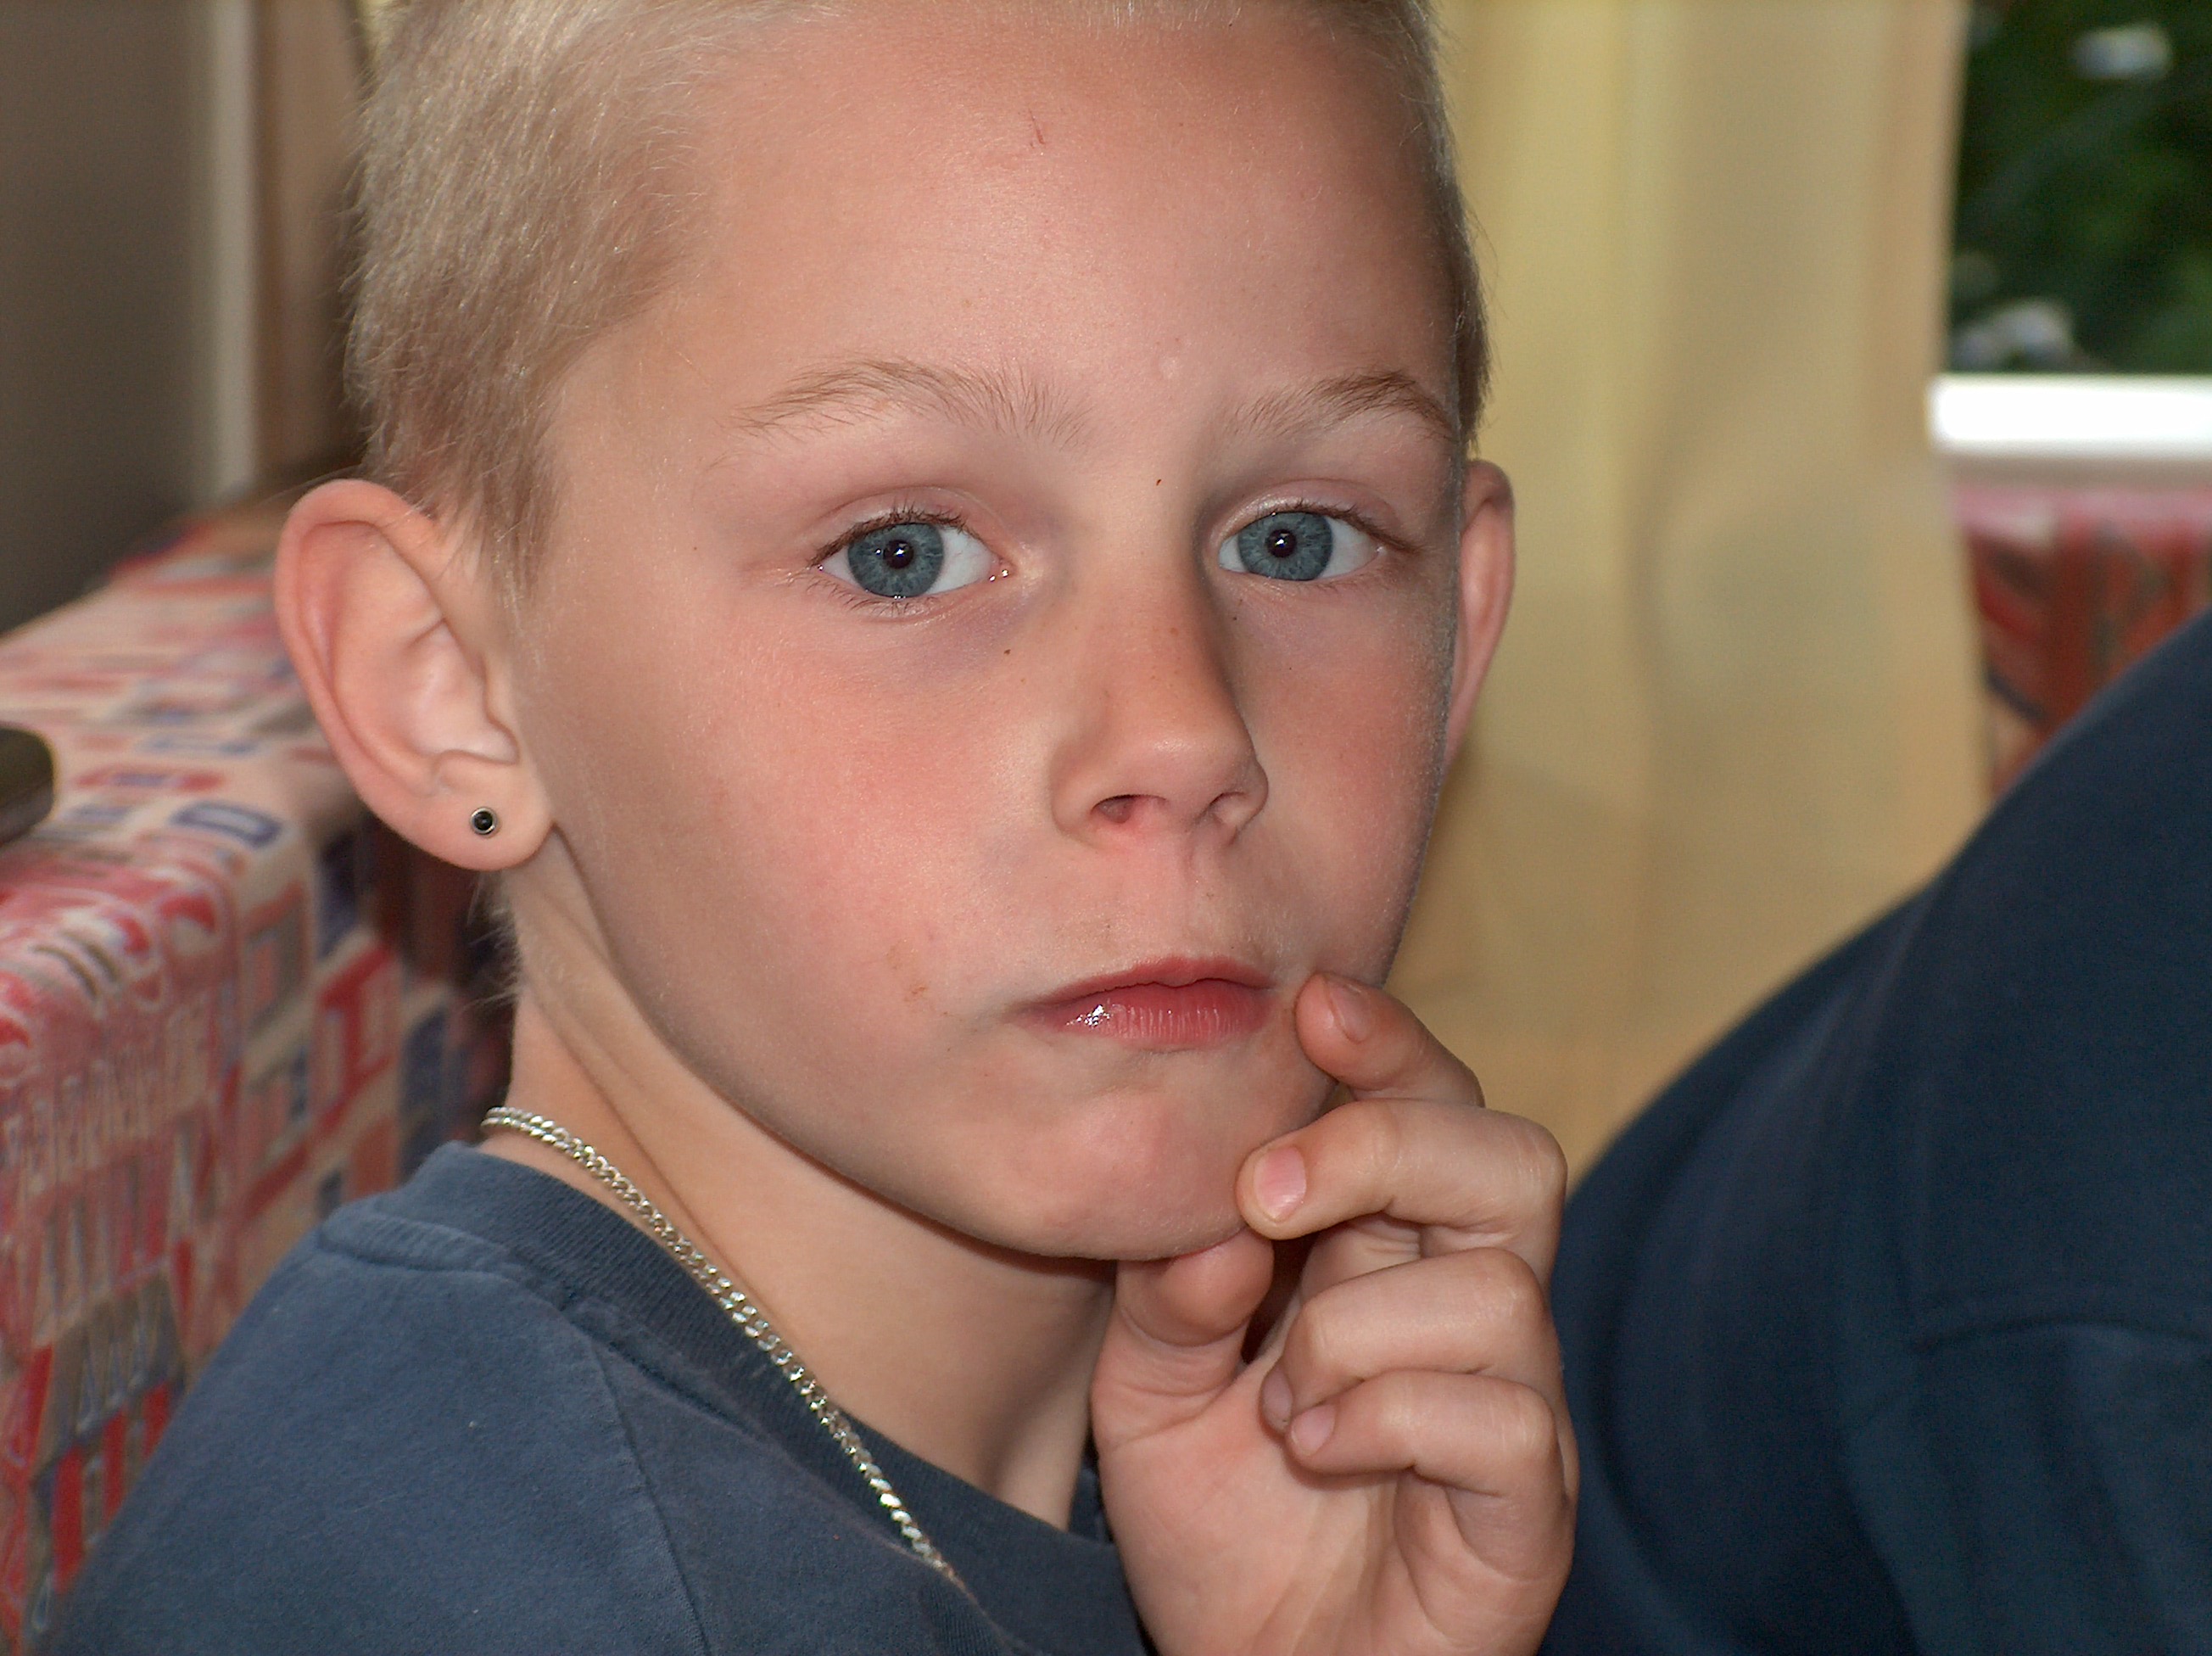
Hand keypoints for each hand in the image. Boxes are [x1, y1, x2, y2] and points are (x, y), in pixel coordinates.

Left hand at [1092, 975, 1574, 1655]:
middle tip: (1271, 1193)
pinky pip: (1502, 1417)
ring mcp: (1511, 1408)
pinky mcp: (1527, 1508)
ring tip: (1279, 1400)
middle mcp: (1469, 1310)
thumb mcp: (1148, 1386)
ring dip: (1354, 1329)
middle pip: (1514, 1157)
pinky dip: (1384, 1419)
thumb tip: (1223, 1219)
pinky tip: (1315, 1452)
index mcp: (1390, 1254)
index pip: (1435, 1107)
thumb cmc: (1218, 1520)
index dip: (1393, 1045)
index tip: (1311, 1005)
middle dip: (1390, 1143)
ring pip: (1500, 1288)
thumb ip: (1171, 1289)